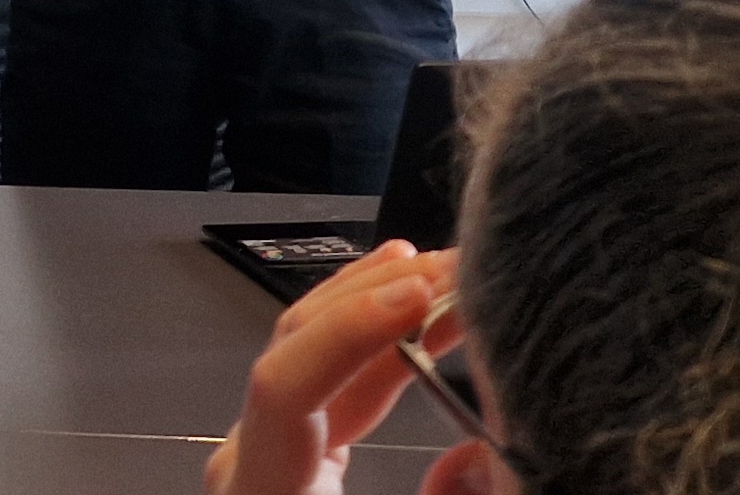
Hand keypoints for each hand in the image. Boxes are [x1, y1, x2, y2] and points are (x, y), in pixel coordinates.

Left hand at [206, 242, 498, 494]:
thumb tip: (486, 451)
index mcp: (265, 490)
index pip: (285, 384)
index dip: (349, 333)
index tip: (420, 297)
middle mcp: (253, 459)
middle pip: (296, 350)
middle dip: (378, 300)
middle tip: (457, 268)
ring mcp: (267, 450)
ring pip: (310, 352)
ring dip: (377, 304)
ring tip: (440, 266)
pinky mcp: (293, 453)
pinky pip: (325, 379)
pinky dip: (369, 337)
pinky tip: (405, 298)